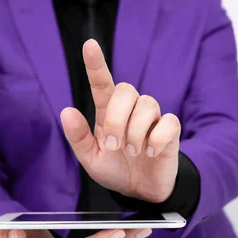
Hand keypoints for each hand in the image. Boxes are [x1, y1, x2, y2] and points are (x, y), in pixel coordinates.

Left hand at [60, 39, 180, 202]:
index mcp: (108, 114)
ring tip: (133, 152)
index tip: (89, 45)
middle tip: (114, 145)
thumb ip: (79, 138)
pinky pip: (168, 122)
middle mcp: (130, 111)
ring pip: (148, 104)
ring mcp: (152, 120)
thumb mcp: (91, 159)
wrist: (140, 192)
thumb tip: (66, 111)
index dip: (96, 64)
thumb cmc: (115, 170)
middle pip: (127, 90)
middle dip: (118, 118)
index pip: (102, 83)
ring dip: (136, 132)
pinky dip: (157, 139)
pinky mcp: (170, 131)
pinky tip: (150, 153)